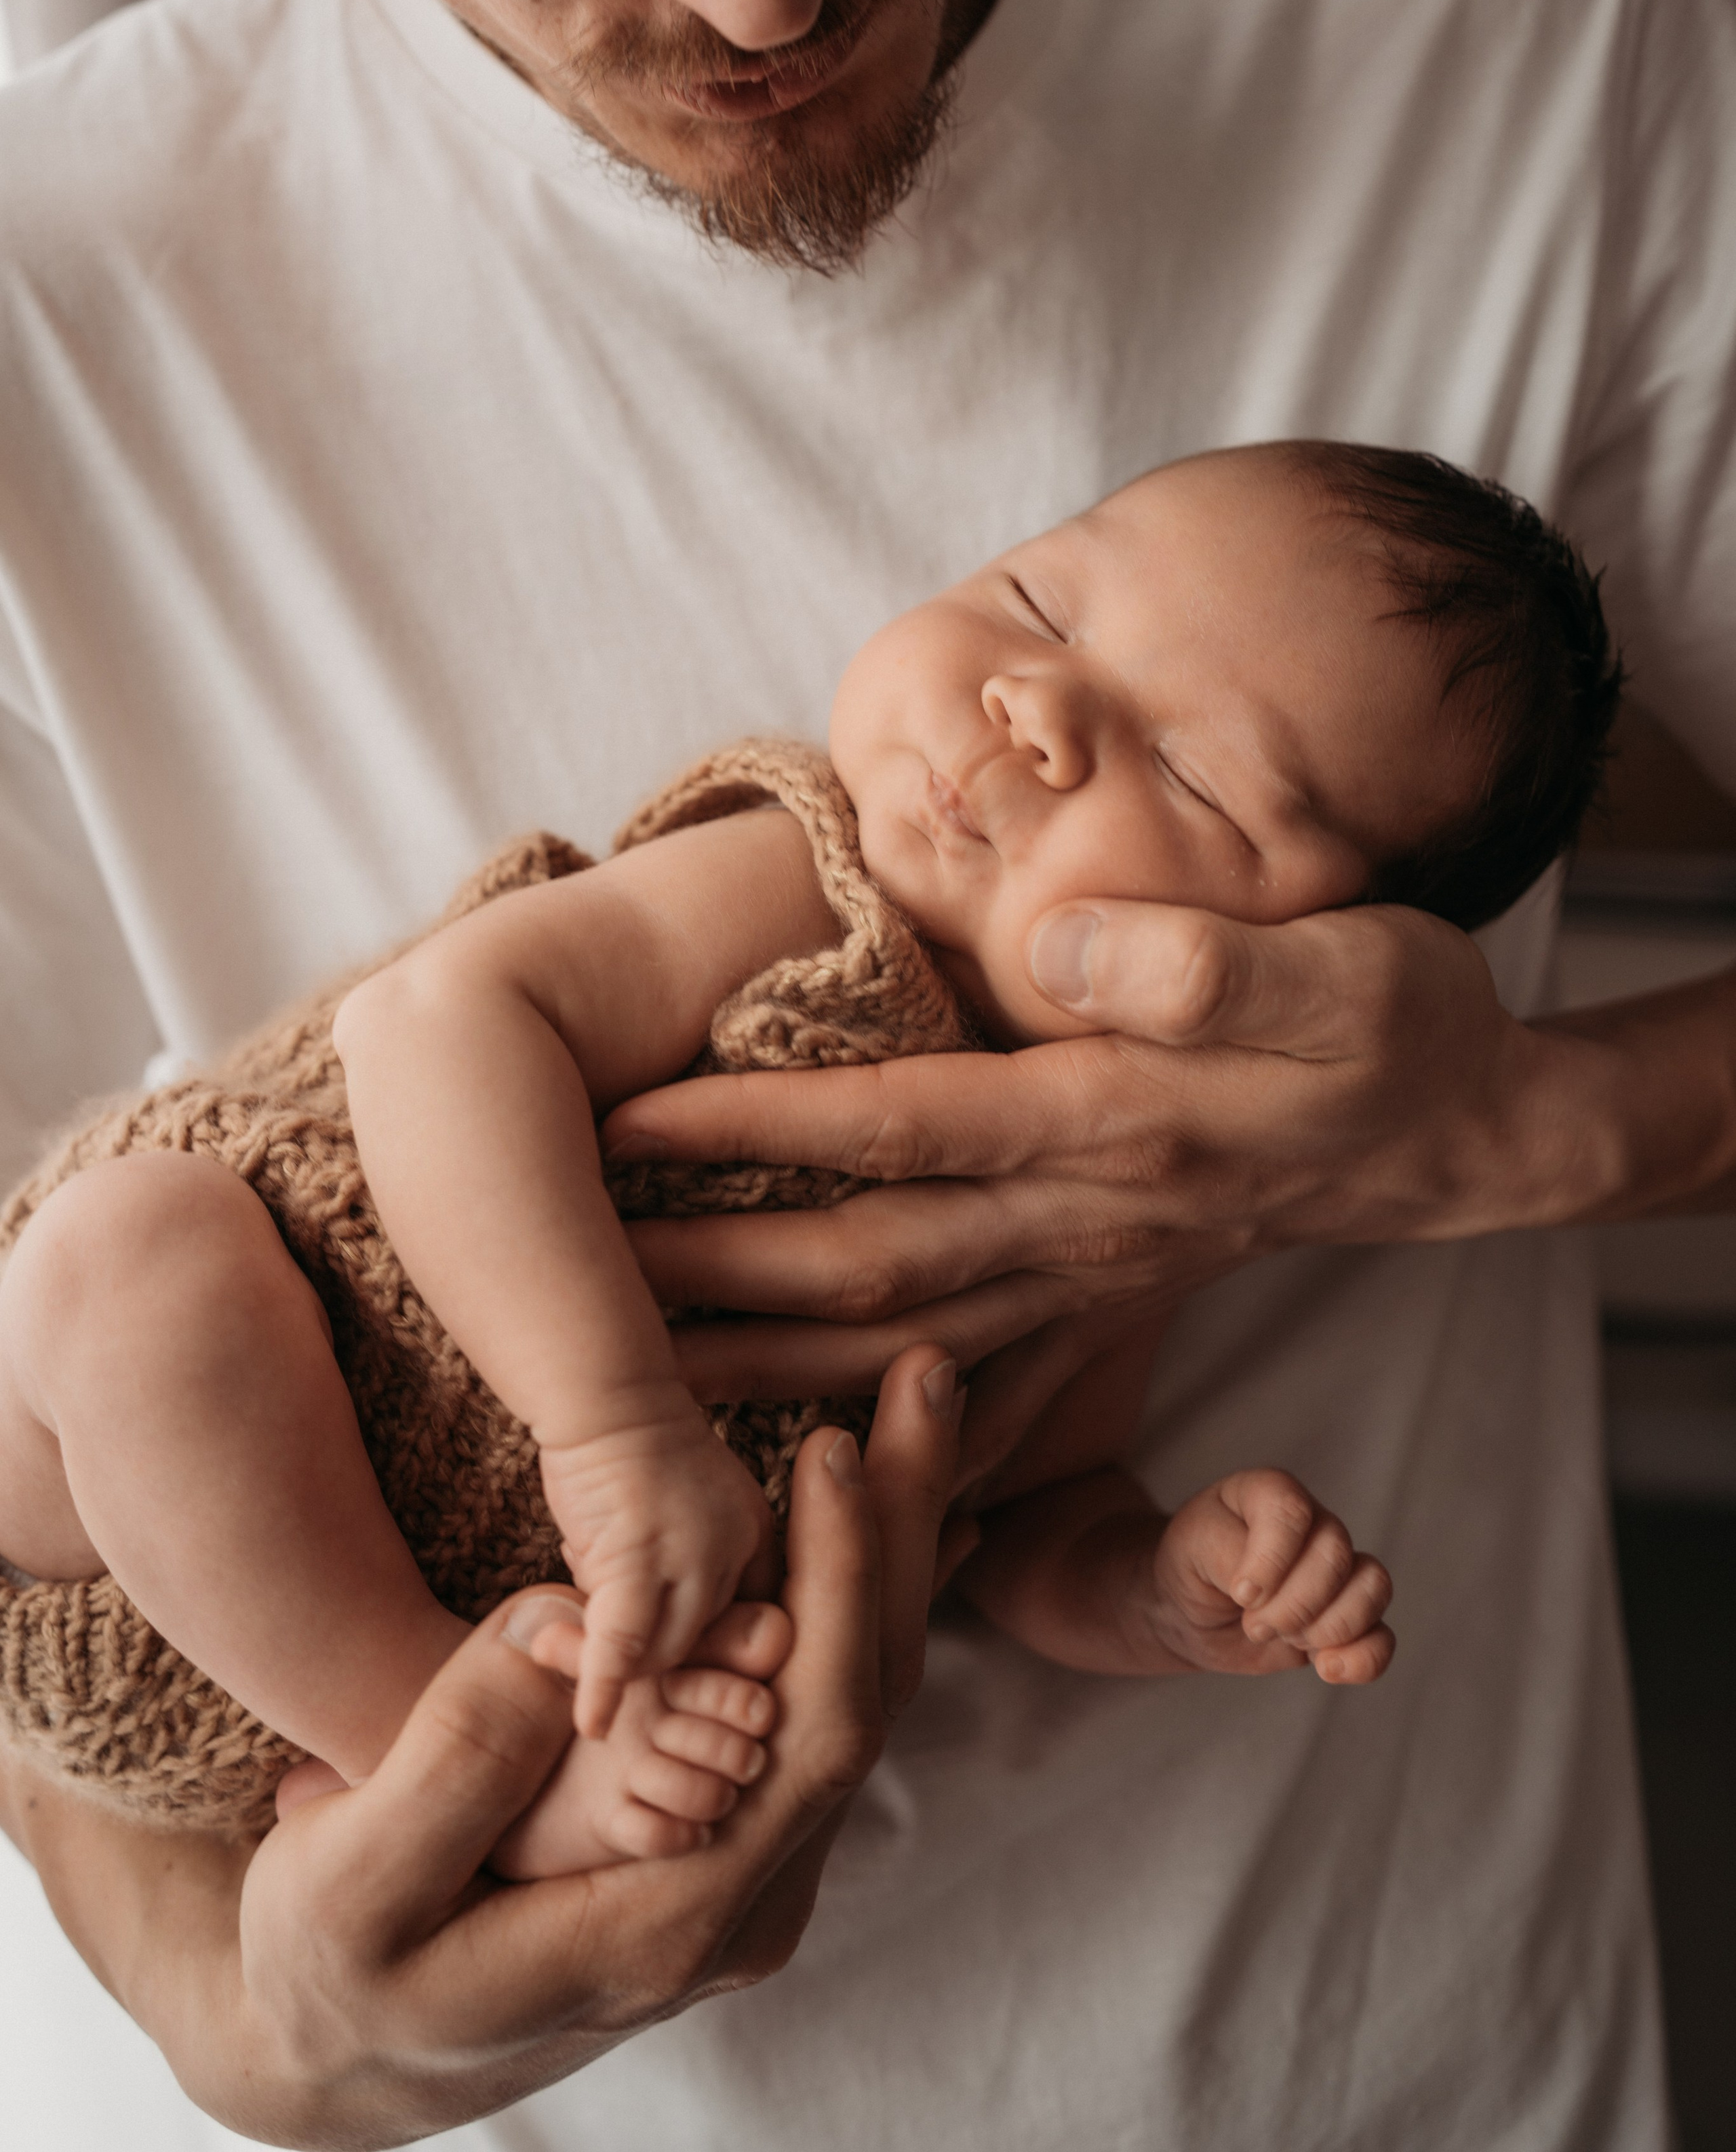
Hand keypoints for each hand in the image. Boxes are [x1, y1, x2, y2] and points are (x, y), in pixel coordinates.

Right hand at [0, 1345, 962, 2149]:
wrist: (346, 2038)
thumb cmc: (332, 1968)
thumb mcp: (350, 1888)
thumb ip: (451, 1778)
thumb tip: (569, 1664)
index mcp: (678, 1921)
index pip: (823, 1739)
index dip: (841, 1587)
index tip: (829, 1452)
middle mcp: (745, 1904)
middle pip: (874, 1696)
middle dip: (903, 1532)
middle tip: (922, 1384)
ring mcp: (748, 1869)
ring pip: (861, 1687)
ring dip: (895, 1543)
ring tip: (916, 1404)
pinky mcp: (731, 1829)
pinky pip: (823, 1694)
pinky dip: (854, 1585)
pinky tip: (886, 1501)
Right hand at [539, 1389, 775, 1737]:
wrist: (601, 1388)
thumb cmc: (620, 1449)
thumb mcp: (672, 1511)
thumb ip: (675, 1571)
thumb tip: (642, 1637)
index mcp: (752, 1534)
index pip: (735, 1630)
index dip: (689, 1656)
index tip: (649, 1665)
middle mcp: (737, 1548)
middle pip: (700, 1650)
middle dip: (648, 1664)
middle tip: (596, 1662)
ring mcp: (695, 1554)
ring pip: (662, 1655)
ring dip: (613, 1666)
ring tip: (573, 1669)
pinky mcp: (641, 1559)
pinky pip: (624, 1644)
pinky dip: (604, 1687)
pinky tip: (590, 1721)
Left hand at [603, 900, 1584, 1440]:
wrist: (1466, 1134)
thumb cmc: (1398, 1027)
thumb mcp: (1339, 967)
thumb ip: (1200, 960)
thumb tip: (1059, 940)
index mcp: (1116, 1121)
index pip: (897, 1122)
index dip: (753, 1125)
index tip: (619, 1116)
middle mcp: (1087, 1219)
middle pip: (868, 1260)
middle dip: (712, 1271)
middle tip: (563, 1269)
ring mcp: (1092, 1278)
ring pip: (900, 1342)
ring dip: (762, 1360)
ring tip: (623, 1368)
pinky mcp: (1103, 1303)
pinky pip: (977, 1388)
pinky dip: (880, 1425)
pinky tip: (792, 1442)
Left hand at [1146, 1467, 1393, 1683]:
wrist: (1192, 1611)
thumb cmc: (1192, 1565)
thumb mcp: (1191, 1547)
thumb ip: (1225, 1554)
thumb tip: (1260, 1590)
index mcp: (1272, 1494)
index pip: (1292, 1511)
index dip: (1271, 1560)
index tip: (1242, 1594)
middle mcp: (1315, 1525)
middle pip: (1335, 1556)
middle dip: (1292, 1605)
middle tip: (1253, 1624)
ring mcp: (1338, 1572)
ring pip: (1373, 1588)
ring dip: (1326, 1628)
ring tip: (1285, 1638)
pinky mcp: (1348, 1619)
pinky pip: (1382, 1637)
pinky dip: (1362, 1659)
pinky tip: (1327, 1668)